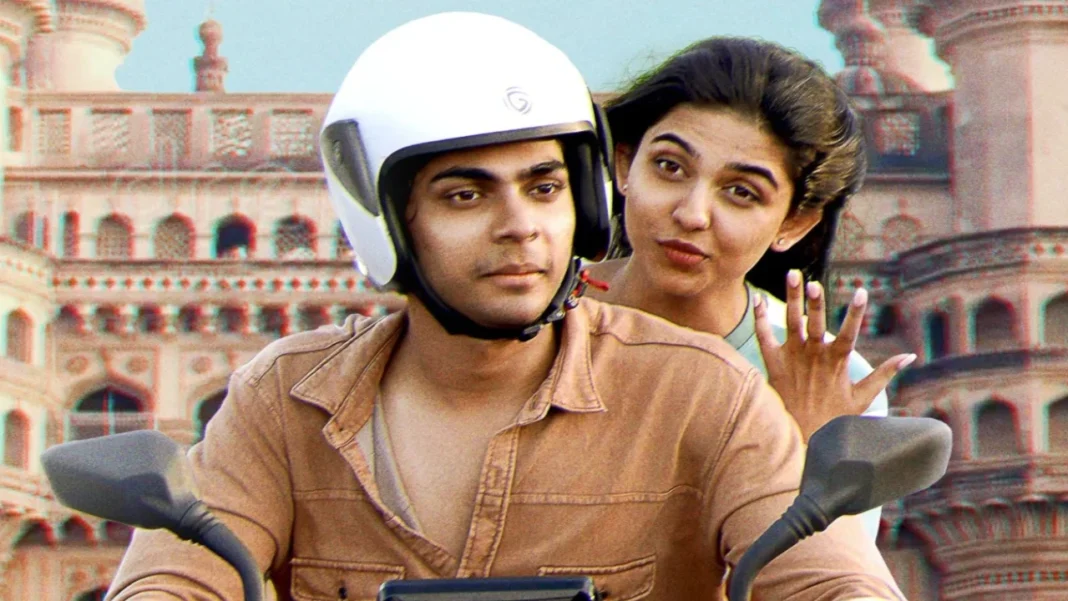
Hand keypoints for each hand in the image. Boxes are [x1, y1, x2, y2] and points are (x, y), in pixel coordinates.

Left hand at [753, 270, 915, 441]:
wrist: (800, 436)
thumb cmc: (834, 418)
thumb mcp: (863, 397)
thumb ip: (885, 373)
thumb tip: (910, 356)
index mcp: (836, 362)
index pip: (849, 333)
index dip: (856, 313)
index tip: (862, 291)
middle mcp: (813, 356)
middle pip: (815, 323)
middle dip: (814, 301)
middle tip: (812, 281)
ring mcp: (792, 358)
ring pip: (791, 322)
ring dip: (791, 298)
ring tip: (792, 274)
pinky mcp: (773, 363)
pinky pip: (763, 336)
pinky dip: (759, 318)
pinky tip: (758, 299)